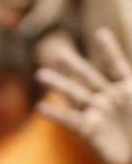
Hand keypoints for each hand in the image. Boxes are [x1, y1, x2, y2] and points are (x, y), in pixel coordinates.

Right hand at [41, 30, 131, 163]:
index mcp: (129, 90)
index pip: (117, 66)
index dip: (109, 50)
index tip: (101, 33)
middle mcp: (109, 99)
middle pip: (89, 77)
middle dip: (74, 65)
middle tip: (59, 53)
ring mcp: (97, 113)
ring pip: (75, 95)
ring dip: (59, 84)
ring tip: (40, 75)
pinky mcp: (89, 130)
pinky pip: (70, 120)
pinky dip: (56, 114)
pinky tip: (41, 107)